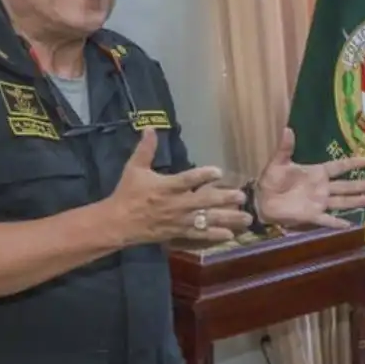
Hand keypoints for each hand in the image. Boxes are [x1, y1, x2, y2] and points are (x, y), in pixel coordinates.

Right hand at [106, 129, 249, 244]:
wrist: (118, 223)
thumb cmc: (128, 193)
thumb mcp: (134, 168)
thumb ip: (146, 148)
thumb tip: (150, 127)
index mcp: (166, 187)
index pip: (186, 180)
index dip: (202, 175)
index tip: (219, 171)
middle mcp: (175, 204)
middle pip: (203, 202)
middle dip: (224, 199)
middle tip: (242, 196)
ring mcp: (179, 220)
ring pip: (206, 220)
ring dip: (227, 219)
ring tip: (246, 218)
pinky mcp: (178, 233)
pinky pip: (199, 235)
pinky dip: (215, 235)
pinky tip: (231, 235)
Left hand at [253, 128, 364, 228]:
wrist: (262, 200)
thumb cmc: (271, 180)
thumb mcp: (278, 163)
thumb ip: (285, 148)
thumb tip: (287, 129)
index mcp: (316, 173)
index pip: (338, 167)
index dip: (352, 163)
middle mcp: (322, 188)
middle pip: (346, 186)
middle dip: (362, 185)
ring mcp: (319, 202)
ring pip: (342, 202)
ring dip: (357, 201)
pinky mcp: (312, 216)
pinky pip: (328, 220)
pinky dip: (339, 223)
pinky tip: (352, 226)